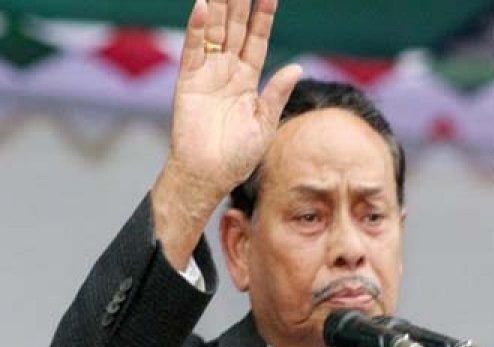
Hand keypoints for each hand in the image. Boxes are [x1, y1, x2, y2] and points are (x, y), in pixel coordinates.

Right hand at [171, 0, 301, 193]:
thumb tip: (297, 67)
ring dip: (219, 8)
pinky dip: (196, 29)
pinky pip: (193, 50)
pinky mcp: (188, 82)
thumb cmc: (238, 156)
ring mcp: (207, 75)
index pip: (257, 41)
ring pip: (214, 33)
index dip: (263, 18)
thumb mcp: (265, 124)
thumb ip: (276, 94)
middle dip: (240, 4)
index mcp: (248, 81)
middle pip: (235, 30)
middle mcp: (227, 73)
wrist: (208, 175)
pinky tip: (202, 6)